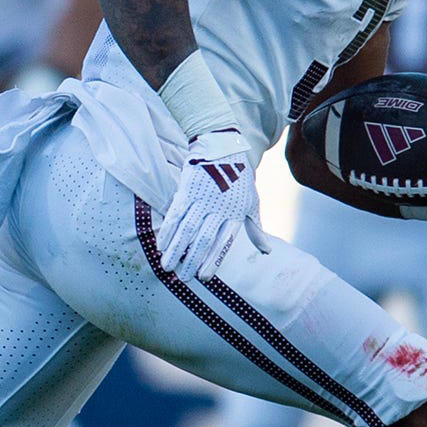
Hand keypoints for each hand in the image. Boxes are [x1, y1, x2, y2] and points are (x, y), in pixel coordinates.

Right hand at [157, 127, 269, 278]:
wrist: (222, 148)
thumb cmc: (239, 178)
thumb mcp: (251, 202)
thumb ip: (255, 228)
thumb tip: (266, 251)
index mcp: (235, 214)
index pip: (223, 242)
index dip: (213, 261)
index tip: (204, 278)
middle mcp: (217, 209)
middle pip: (202, 239)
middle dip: (191, 260)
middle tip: (183, 278)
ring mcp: (201, 199)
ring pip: (186, 229)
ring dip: (176, 249)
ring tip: (167, 266)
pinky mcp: (186, 190)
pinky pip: (175, 213)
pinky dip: (168, 230)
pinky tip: (161, 244)